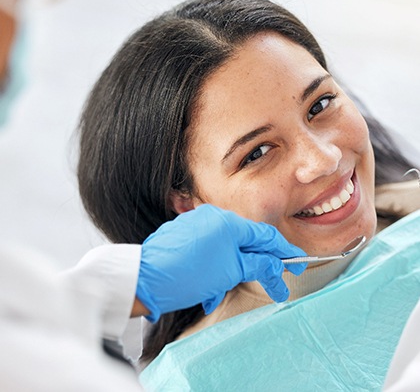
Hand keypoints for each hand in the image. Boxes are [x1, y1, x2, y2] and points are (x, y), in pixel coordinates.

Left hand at [136, 204, 306, 321]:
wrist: (145, 279)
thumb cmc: (187, 274)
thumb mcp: (229, 271)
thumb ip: (257, 264)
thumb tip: (276, 265)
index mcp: (227, 222)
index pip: (265, 235)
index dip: (284, 252)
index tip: (296, 265)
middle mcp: (212, 217)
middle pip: (246, 240)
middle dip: (258, 264)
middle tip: (273, 283)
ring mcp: (197, 224)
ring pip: (228, 247)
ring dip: (234, 270)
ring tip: (228, 290)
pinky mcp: (185, 235)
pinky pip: (210, 249)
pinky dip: (216, 267)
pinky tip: (209, 288)